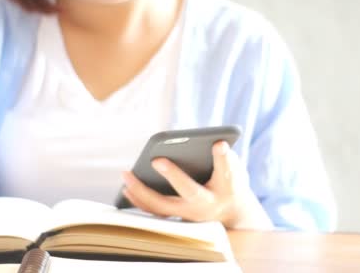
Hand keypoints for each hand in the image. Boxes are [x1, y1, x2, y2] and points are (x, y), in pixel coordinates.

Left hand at [122, 141, 272, 228]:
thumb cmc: (229, 183)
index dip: (223, 158)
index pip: (227, 171)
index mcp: (227, 188)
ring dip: (143, 191)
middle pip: (190, 191)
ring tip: (127, 174)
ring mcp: (190, 213)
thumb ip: (224, 157)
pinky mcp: (177, 216)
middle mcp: (208, 203)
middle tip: (156, 160)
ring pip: (164, 206)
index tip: (219, 143)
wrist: (230, 215)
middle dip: (174, 176)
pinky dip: (139, 200)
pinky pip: (155, 211)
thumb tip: (209, 144)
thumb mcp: (233, 168)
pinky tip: (126, 188)